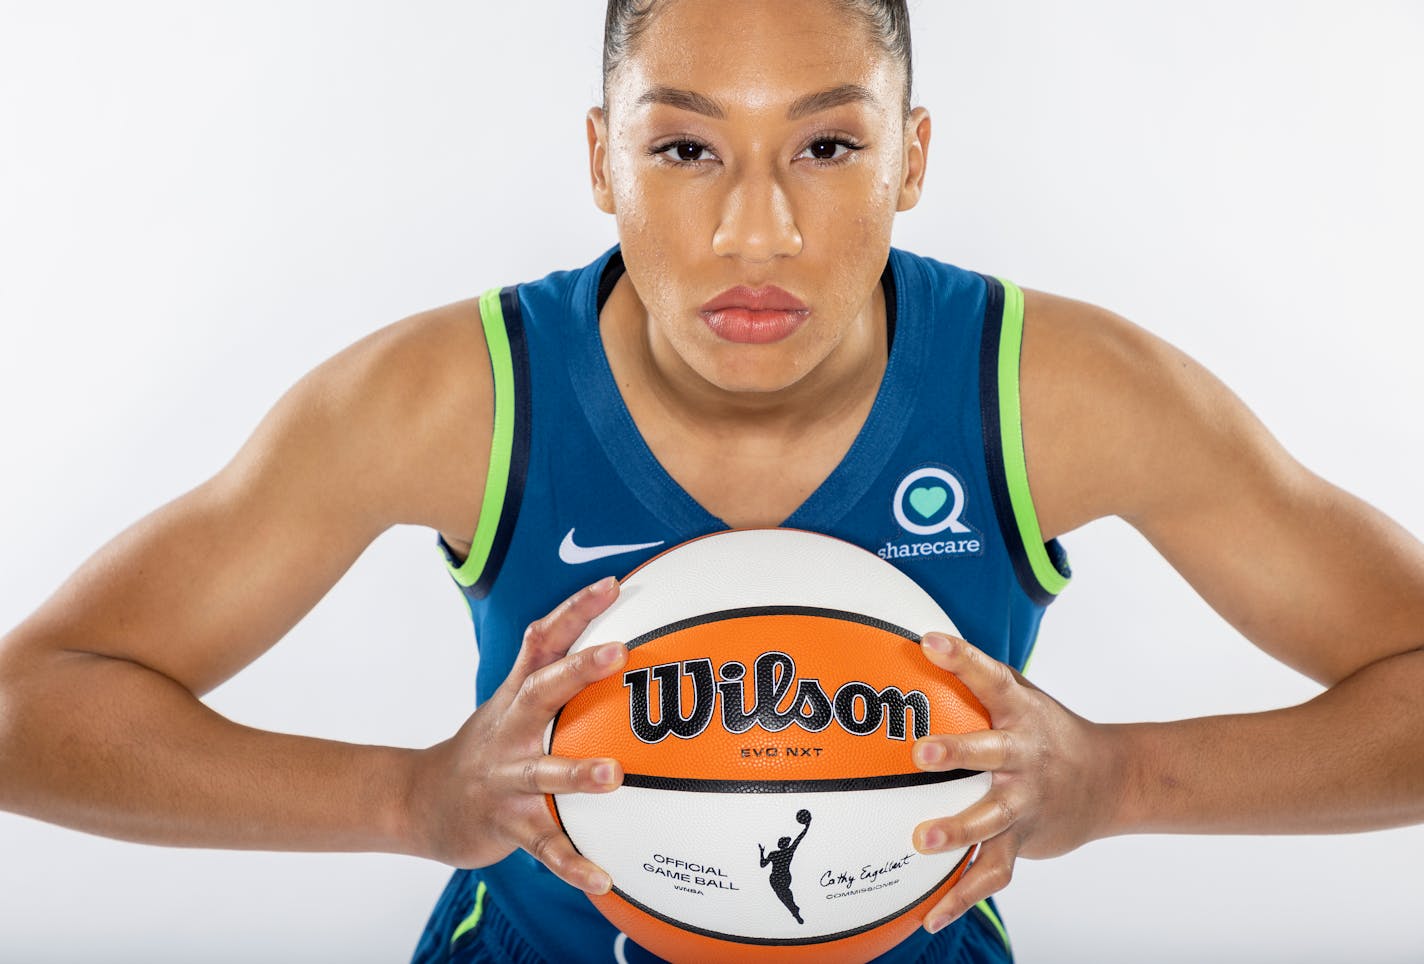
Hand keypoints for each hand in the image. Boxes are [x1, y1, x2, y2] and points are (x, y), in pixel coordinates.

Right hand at [407, 577, 627, 893]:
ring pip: (541, 772)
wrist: (421, 802)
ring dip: (576, 774)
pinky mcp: (506, 822)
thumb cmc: (487, 745)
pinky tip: (603, 877)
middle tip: (619, 652)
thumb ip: (555, 670)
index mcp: (517, 696)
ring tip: (613, 775)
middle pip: (541, 691)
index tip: (613, 584)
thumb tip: (621, 635)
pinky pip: (544, 845)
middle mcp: (510, 729)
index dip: (576, 610)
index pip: (543, 641)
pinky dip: (572, 862)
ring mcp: (505, 777)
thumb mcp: (512, 701)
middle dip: (578, 669)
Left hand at [911, 632, 1119, 933]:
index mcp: (1021, 713)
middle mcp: (1025, 756)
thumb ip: (973, 676)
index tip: (929, 642)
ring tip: (922, 841)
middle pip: (991, 752)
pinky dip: (960, 896)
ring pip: (992, 819)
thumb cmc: (1047, 730)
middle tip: (920, 754)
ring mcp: (1026, 801)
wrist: (1113, 781)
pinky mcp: (1023, 839)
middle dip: (957, 752)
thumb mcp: (1020, 696)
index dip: (961, 657)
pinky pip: (990, 872)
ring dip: (958, 831)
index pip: (991, 678)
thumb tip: (912, 642)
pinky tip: (928, 916)